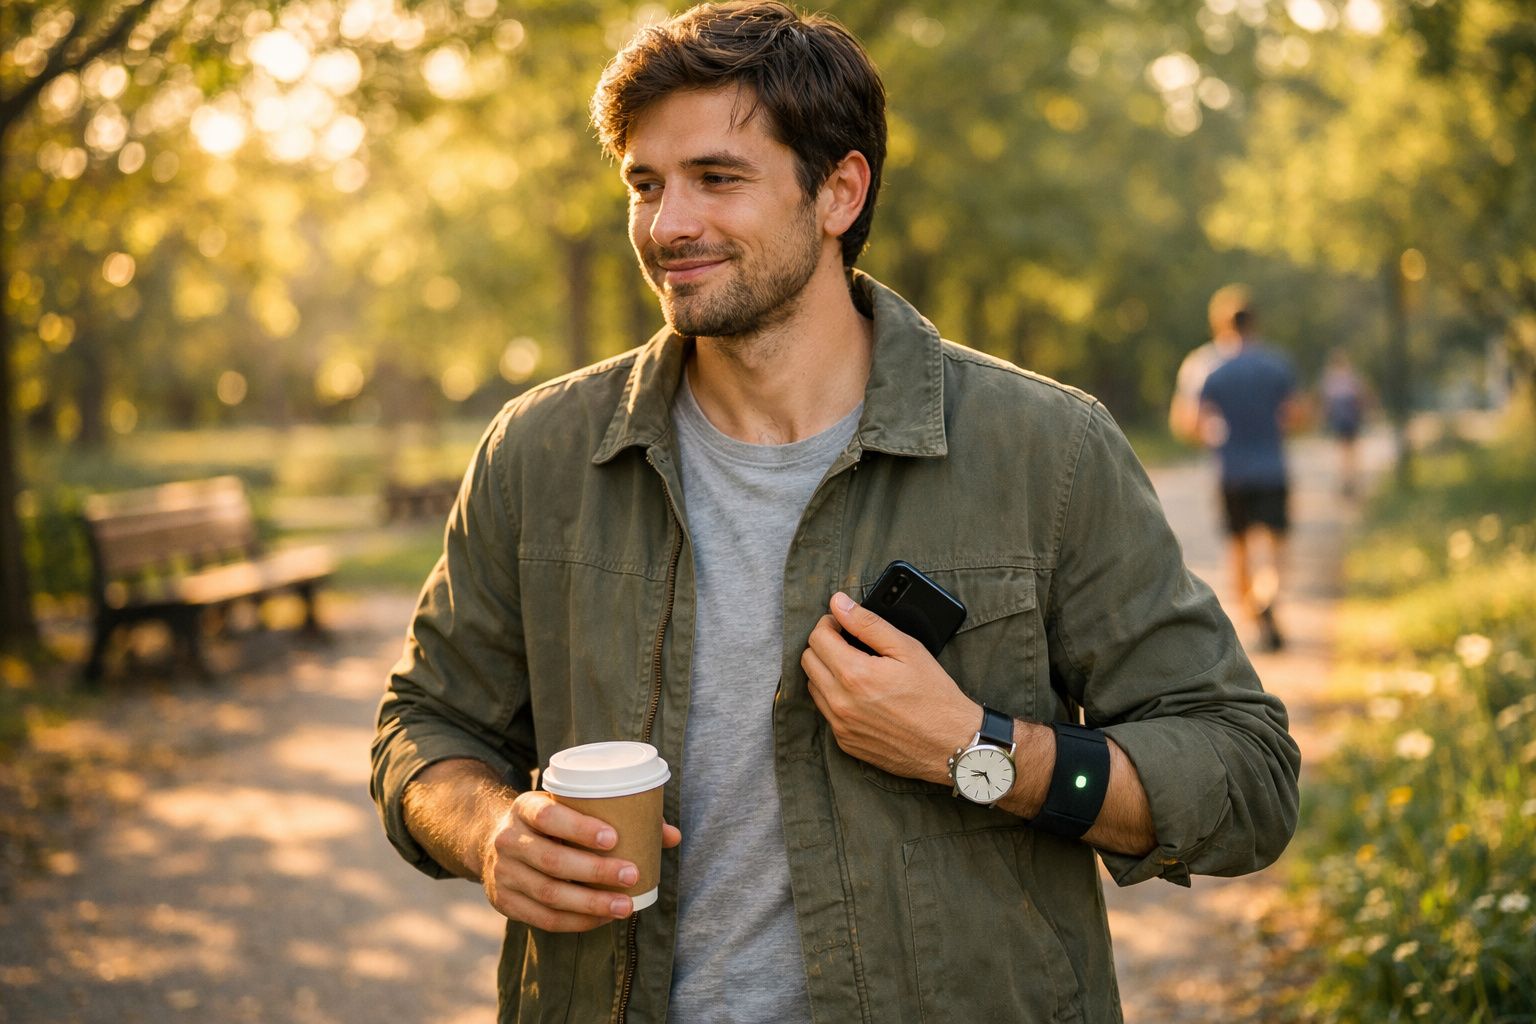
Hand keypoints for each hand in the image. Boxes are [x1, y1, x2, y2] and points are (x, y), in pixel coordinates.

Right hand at [479, 790, 681, 931]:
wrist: (493, 839)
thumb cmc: (550, 821)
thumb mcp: (568, 806)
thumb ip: (619, 815)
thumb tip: (672, 835)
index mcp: (524, 808)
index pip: (548, 817)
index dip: (580, 828)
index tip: (613, 838)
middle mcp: (508, 840)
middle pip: (553, 861)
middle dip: (596, 872)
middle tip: (632, 875)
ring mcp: (503, 874)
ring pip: (549, 894)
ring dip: (591, 903)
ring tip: (625, 905)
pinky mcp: (504, 903)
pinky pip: (544, 918)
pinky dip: (577, 921)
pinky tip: (603, 918)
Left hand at [800, 592, 976, 782]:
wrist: (950, 743)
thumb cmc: (934, 695)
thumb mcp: (907, 649)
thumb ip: (868, 623)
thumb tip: (839, 603)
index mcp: (855, 675)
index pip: (817, 638)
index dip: (829, 624)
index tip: (843, 624)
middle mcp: (841, 702)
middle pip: (808, 661)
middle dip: (824, 645)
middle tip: (848, 642)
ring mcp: (841, 725)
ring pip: (813, 686)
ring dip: (826, 671)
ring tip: (855, 667)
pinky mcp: (845, 741)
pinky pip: (826, 711)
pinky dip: (835, 697)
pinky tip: (860, 694)